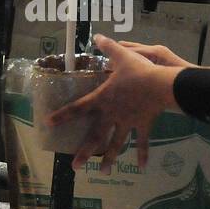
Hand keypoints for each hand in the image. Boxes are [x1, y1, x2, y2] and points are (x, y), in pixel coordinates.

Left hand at [46, 33, 182, 171]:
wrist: (160, 84)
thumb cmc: (139, 71)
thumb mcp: (122, 55)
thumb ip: (108, 47)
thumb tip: (98, 36)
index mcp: (103, 98)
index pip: (78, 107)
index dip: (63, 115)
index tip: (49, 123)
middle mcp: (112, 114)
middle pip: (96, 135)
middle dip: (85, 152)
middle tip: (74, 167)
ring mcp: (128, 122)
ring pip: (116, 143)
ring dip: (110, 158)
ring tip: (104, 172)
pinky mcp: (143, 125)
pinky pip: (142, 142)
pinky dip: (142, 154)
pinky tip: (141, 168)